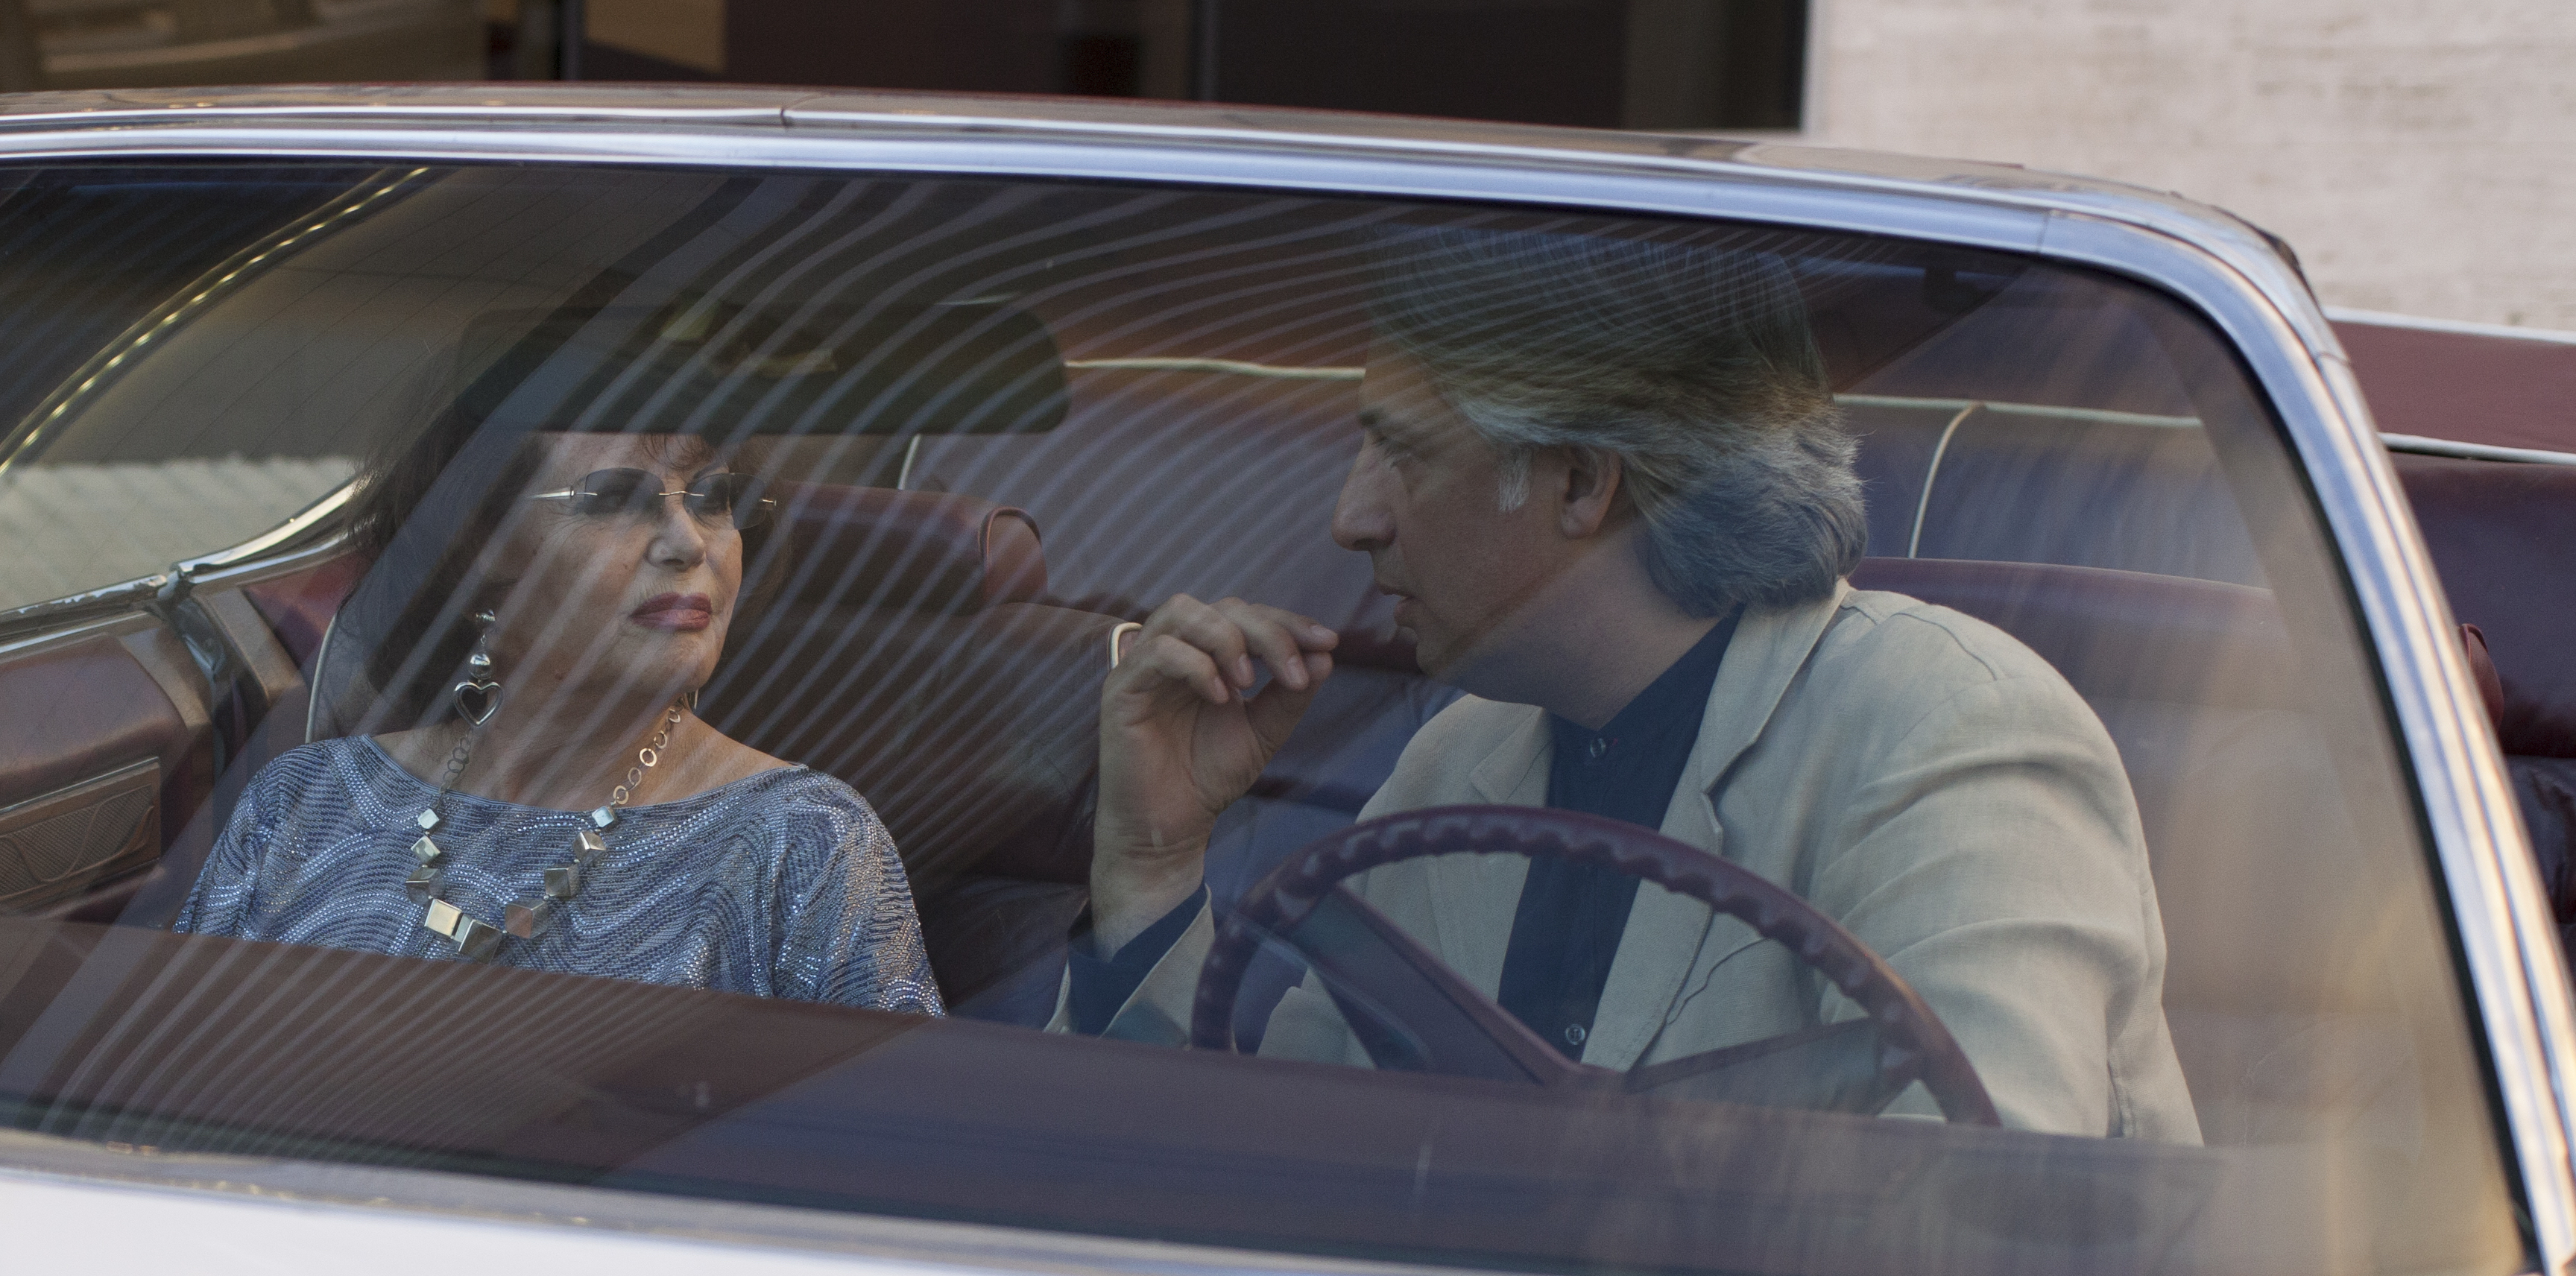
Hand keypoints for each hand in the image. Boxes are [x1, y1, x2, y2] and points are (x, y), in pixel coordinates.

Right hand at [1092, 594, 1337, 952]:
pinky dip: (1194, 665)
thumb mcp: (1263, 732)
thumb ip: (1291, 695)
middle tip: (1293, 671)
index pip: (1247, 615)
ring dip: (1227, 639)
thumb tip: (1325, 655)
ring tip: (1250, 682)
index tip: (1328, 643)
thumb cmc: (1208, 777)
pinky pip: (1156, 652)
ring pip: (1182, 612)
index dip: (1288, 622)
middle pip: (1220, 607)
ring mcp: (1144, 665)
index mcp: (1208, 654)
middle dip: (1266, 631)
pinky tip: (1220, 697)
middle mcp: (1175, 650)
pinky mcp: (1121, 688)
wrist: (1170, 828)